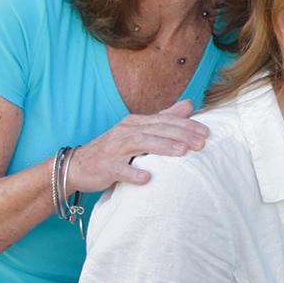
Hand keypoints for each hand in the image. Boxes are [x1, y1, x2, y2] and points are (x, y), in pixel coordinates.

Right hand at [67, 100, 208, 191]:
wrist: (77, 165)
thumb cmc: (114, 149)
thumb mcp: (139, 131)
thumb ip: (164, 118)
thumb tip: (189, 104)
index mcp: (136, 122)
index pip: (166, 120)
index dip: (187, 125)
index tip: (207, 132)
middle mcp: (126, 131)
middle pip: (157, 129)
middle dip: (181, 135)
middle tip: (202, 143)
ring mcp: (114, 148)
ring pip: (141, 143)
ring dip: (163, 147)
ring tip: (183, 152)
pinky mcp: (105, 167)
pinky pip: (119, 169)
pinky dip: (133, 173)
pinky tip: (147, 178)